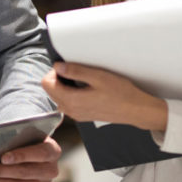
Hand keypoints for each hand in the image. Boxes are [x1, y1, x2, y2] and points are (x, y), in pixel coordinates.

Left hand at [41, 63, 167, 131]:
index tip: (66, 66)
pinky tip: (85, 87)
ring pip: (59, 97)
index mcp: (72, 101)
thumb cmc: (120, 94)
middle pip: (51, 91)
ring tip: (81, 78)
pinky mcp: (83, 115)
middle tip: (74, 70)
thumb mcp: (97, 76)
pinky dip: (71, 93)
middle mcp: (71, 111)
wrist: (135, 110)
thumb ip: (75, 71)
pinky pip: (68, 103)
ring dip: (64, 86)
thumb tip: (58, 66)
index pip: (46, 84)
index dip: (54, 72)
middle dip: (58, 78)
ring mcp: (77, 115)